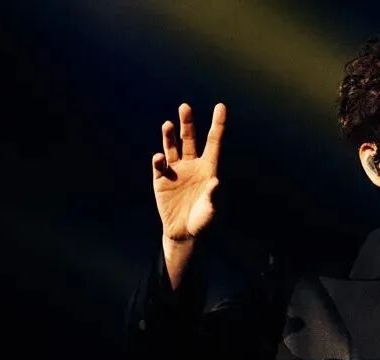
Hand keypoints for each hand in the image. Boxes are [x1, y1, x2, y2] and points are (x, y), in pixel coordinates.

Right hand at [152, 103, 225, 242]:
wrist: (184, 233)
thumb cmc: (203, 221)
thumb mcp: (211, 211)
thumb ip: (213, 197)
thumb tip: (215, 182)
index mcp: (209, 169)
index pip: (214, 142)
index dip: (218, 124)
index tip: (221, 106)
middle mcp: (192, 166)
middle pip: (190, 139)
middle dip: (188, 123)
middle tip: (185, 107)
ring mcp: (176, 171)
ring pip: (172, 147)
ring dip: (169, 135)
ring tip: (169, 124)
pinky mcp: (161, 179)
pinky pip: (159, 165)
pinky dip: (159, 160)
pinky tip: (160, 158)